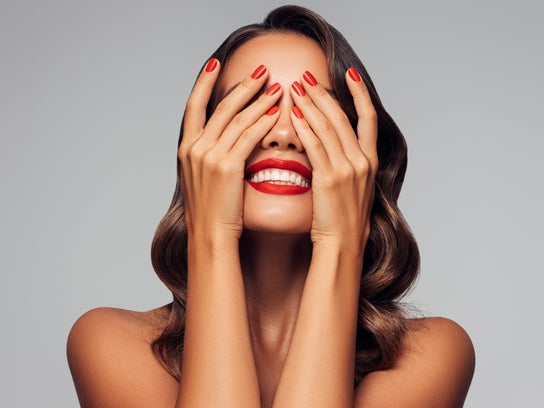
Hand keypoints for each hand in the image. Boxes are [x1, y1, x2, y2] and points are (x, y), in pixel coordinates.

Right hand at [178, 61, 281, 240]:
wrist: (209, 237)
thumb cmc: (211, 212)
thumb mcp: (202, 179)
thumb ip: (210, 156)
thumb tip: (225, 140)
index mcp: (186, 148)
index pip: (193, 105)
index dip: (204, 82)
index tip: (216, 64)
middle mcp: (194, 147)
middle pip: (221, 106)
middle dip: (243, 85)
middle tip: (262, 69)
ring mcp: (209, 156)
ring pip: (238, 118)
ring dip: (260, 100)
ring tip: (277, 87)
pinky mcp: (227, 167)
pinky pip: (248, 137)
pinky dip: (263, 122)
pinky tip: (276, 113)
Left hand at [290, 68, 377, 253]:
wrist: (343, 245)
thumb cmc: (346, 220)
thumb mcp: (356, 188)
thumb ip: (349, 164)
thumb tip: (335, 146)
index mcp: (370, 161)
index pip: (368, 117)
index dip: (359, 93)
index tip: (348, 73)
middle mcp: (362, 161)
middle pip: (342, 116)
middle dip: (323, 93)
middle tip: (307, 76)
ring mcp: (347, 169)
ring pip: (328, 127)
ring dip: (310, 104)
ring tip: (296, 88)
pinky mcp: (329, 179)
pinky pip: (316, 147)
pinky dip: (306, 129)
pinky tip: (295, 115)